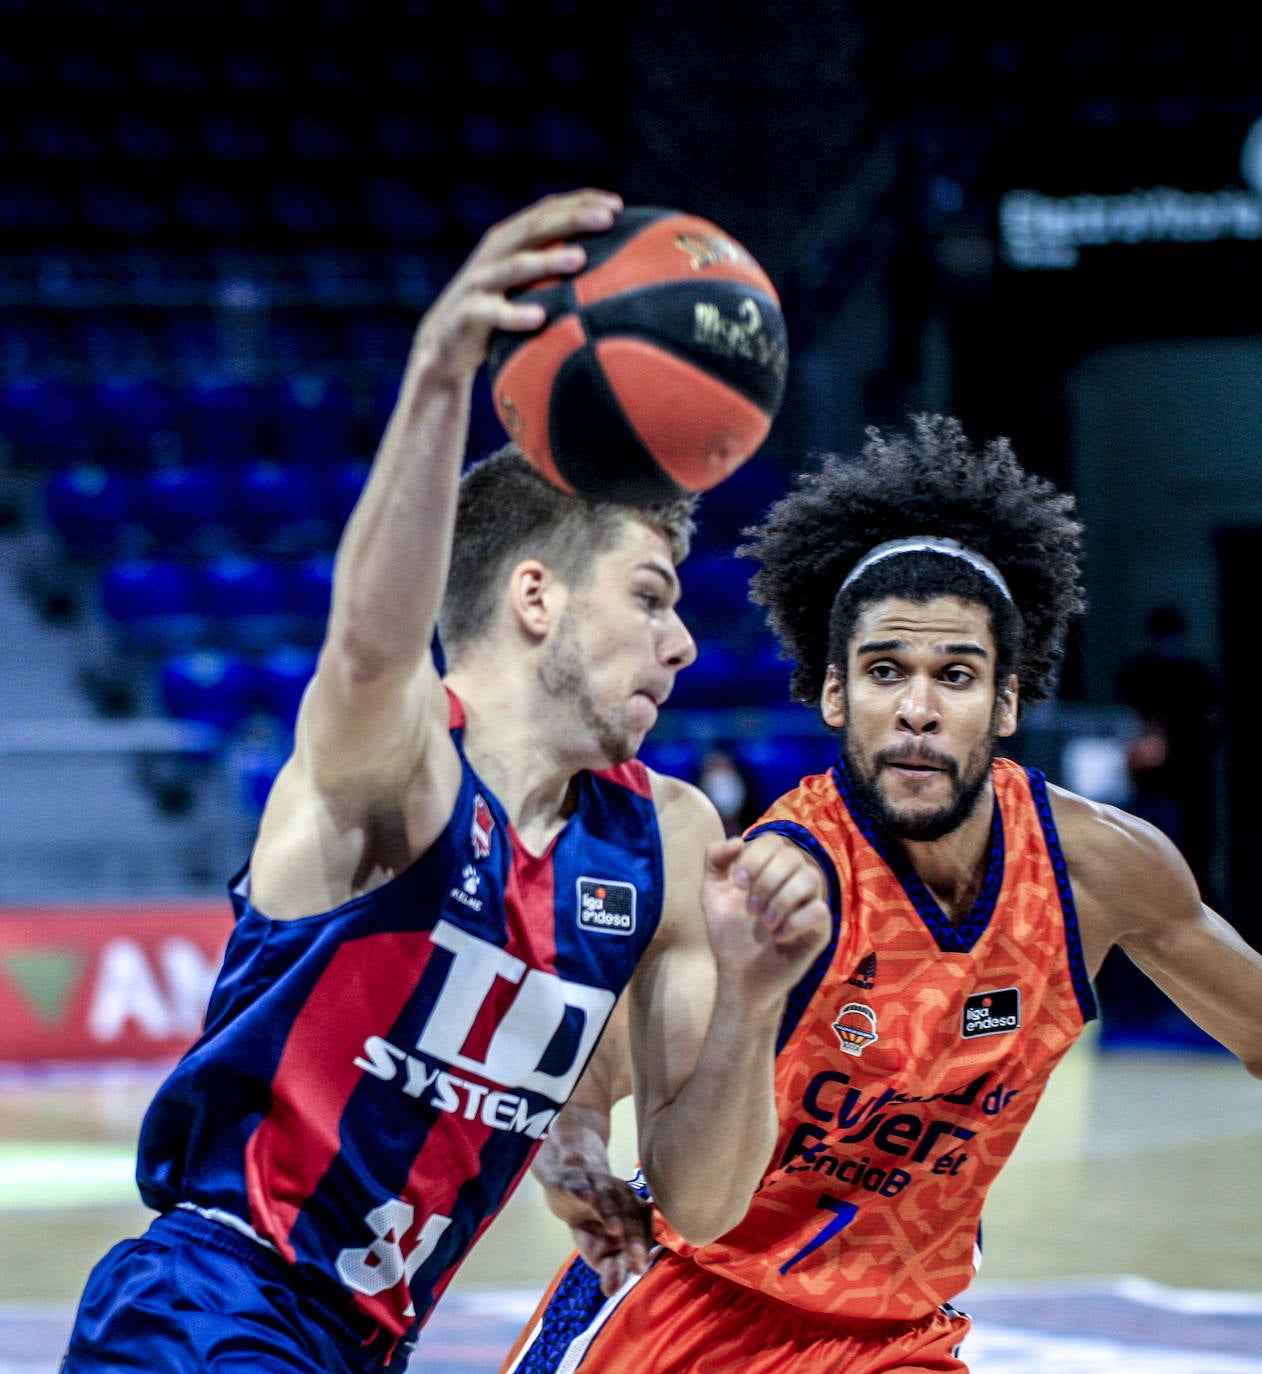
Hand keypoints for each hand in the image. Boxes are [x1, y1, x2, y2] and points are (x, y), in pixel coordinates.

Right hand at [414, 188, 623, 380]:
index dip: (581, 202)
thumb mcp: (523, 282)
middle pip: (535, 228)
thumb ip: (554, 266)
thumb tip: (613, 267)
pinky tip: (541, 317)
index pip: (548, 210)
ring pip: (516, 266)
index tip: (618, 205)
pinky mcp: (469, 313)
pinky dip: (516, 314)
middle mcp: (495, 252)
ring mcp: (481, 281)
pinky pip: (494, 313)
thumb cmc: (498, 308)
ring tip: (580, 258)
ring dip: (548, 260)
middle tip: (607, 219)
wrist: (444, 342)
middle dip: (572, 219)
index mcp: (511, 238)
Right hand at [535, 1147, 651, 1296]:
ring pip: (606, 1196)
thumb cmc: (591, 1222)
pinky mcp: (573, 1180)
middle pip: (629, 1213)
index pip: (641, 1231)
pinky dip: (583, 1190)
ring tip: (615, 1229)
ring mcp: (596, 1185)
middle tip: (637, 1256)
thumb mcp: (600, 1248)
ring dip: (611, 1211)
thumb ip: (610, 1268)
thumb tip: (611, 1292)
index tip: (640, 1268)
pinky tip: (587, 1198)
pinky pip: (579, 1183)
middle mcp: (619, 1196)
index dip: (642, 1248)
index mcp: (632, 1213)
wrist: (568, 1183)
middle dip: (633, 1234)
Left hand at [702, 832, 830, 1012]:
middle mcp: (794, 880)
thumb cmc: (729, 933)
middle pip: (792, 857)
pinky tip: (780, 937)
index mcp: (771, 868)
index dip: (755, 858)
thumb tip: (737, 841)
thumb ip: (715, 860)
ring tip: (765, 924)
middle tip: (750, 909)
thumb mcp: (712, 893)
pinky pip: (819, 910)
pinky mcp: (820, 929)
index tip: (738, 884)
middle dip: (766, 882)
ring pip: (810, 878)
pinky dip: (795, 922)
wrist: (739, 975)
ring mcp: (810, 903)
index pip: (773, 841)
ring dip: (780, 900)